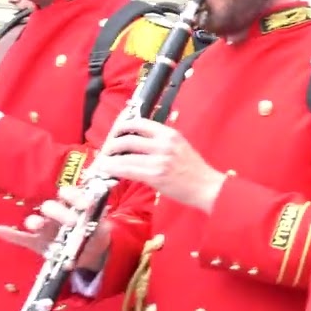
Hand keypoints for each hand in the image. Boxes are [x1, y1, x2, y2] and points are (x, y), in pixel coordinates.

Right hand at [0, 186, 112, 270]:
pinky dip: (10, 235)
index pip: (69, 194)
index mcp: (71, 205)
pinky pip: (21, 238)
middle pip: (51, 207)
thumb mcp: (101, 226)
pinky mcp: (37, 242)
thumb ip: (99, 218)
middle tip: (71, 222)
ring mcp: (45, 228)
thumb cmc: (94, 233)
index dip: (75, 197)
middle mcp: (56, 213)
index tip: (85, 206)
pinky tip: (0, 230)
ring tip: (36, 225)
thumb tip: (102, 206)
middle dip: (59, 212)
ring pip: (35, 220)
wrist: (91, 254)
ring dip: (34, 221)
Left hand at [90, 118, 224, 212]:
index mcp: (170, 134)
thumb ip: (160, 142)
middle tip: (105, 151)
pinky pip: (127, 170)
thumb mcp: (180, 147)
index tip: (115, 133)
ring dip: (108, 159)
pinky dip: (113, 170)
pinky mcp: (155, 176)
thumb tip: (136, 143)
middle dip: (110, 145)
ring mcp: (159, 160)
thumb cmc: (194, 170)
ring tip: (103, 163)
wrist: (207, 187)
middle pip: (127, 138)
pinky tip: (107, 171)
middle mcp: (164, 144)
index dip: (122, 126)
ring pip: (123, 156)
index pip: (139, 123)